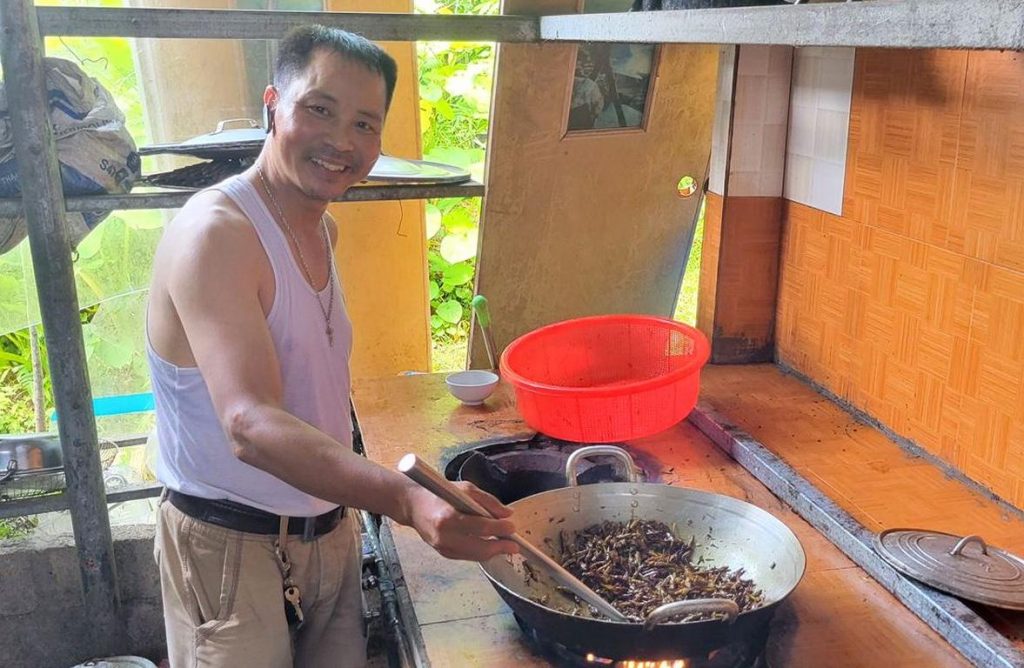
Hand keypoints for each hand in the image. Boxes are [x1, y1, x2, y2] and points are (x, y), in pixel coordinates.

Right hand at [404, 482, 519, 561]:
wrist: (412, 505)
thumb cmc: (439, 492)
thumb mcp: (465, 488)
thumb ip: (488, 501)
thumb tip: (507, 514)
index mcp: (449, 516)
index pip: (481, 527)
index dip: (500, 528)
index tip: (512, 527)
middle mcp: (444, 535)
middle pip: (479, 548)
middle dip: (500, 547)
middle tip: (514, 546)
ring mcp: (442, 547)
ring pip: (474, 556)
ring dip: (492, 552)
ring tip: (505, 547)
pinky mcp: (442, 553)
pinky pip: (467, 556)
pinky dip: (480, 553)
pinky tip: (490, 547)